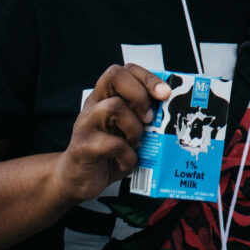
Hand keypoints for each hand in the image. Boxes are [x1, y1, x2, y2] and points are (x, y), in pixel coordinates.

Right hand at [58, 65, 169, 201]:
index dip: (147, 77)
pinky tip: (127, 164)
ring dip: (134, 128)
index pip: (124, 70)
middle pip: (114, 76)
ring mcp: (86, 124)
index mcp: (105, 98)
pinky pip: (113, 144)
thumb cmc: (108, 153)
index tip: (165, 94)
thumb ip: (142, 118)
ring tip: (136, 144)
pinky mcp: (83, 147)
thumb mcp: (127, 131)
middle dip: (140, 94)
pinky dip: (128, 157)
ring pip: (114, 107)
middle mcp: (93, 105)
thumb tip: (173, 111)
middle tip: (149, 118)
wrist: (77, 179)